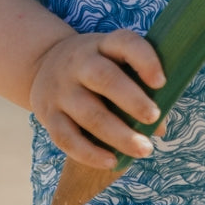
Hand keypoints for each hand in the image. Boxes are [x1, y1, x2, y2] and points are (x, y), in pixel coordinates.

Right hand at [29, 28, 166, 168]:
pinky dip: (90, 153)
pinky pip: (67, 137)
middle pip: (104, 78)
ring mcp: (62, 89)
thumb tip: (160, 128)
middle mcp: (79, 63)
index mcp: (103, 45)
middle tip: (154, 117)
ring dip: (119, 135)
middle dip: (132, 100)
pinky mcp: (48, 116)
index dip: (145, 60)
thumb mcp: (114, 62)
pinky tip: (113, 161)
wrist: (43, 62)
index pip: (125, 43)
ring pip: (89, 113)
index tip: (162, 82)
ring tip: (144, 149)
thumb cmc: (96, 67)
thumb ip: (139, 87)